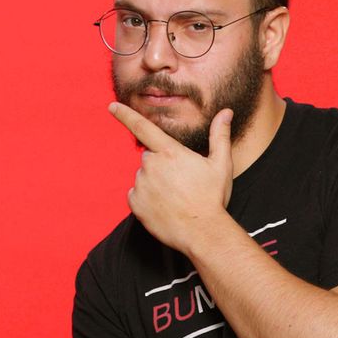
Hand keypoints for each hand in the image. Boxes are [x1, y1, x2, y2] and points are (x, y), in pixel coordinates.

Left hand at [109, 102, 233, 251]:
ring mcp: (141, 185)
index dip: (125, 115)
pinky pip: (136, 195)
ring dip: (154, 183)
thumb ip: (219, 135)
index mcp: (169, 152)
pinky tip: (164, 207)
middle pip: (150, 157)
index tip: (112, 106)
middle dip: (161, 164)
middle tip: (181, 181)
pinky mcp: (134, 203)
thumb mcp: (221, 164)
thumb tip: (226, 113)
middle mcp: (150, 166)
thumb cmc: (212, 197)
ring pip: (144, 177)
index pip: (142, 127)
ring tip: (175, 197)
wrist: (202, 232)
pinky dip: (146, 199)